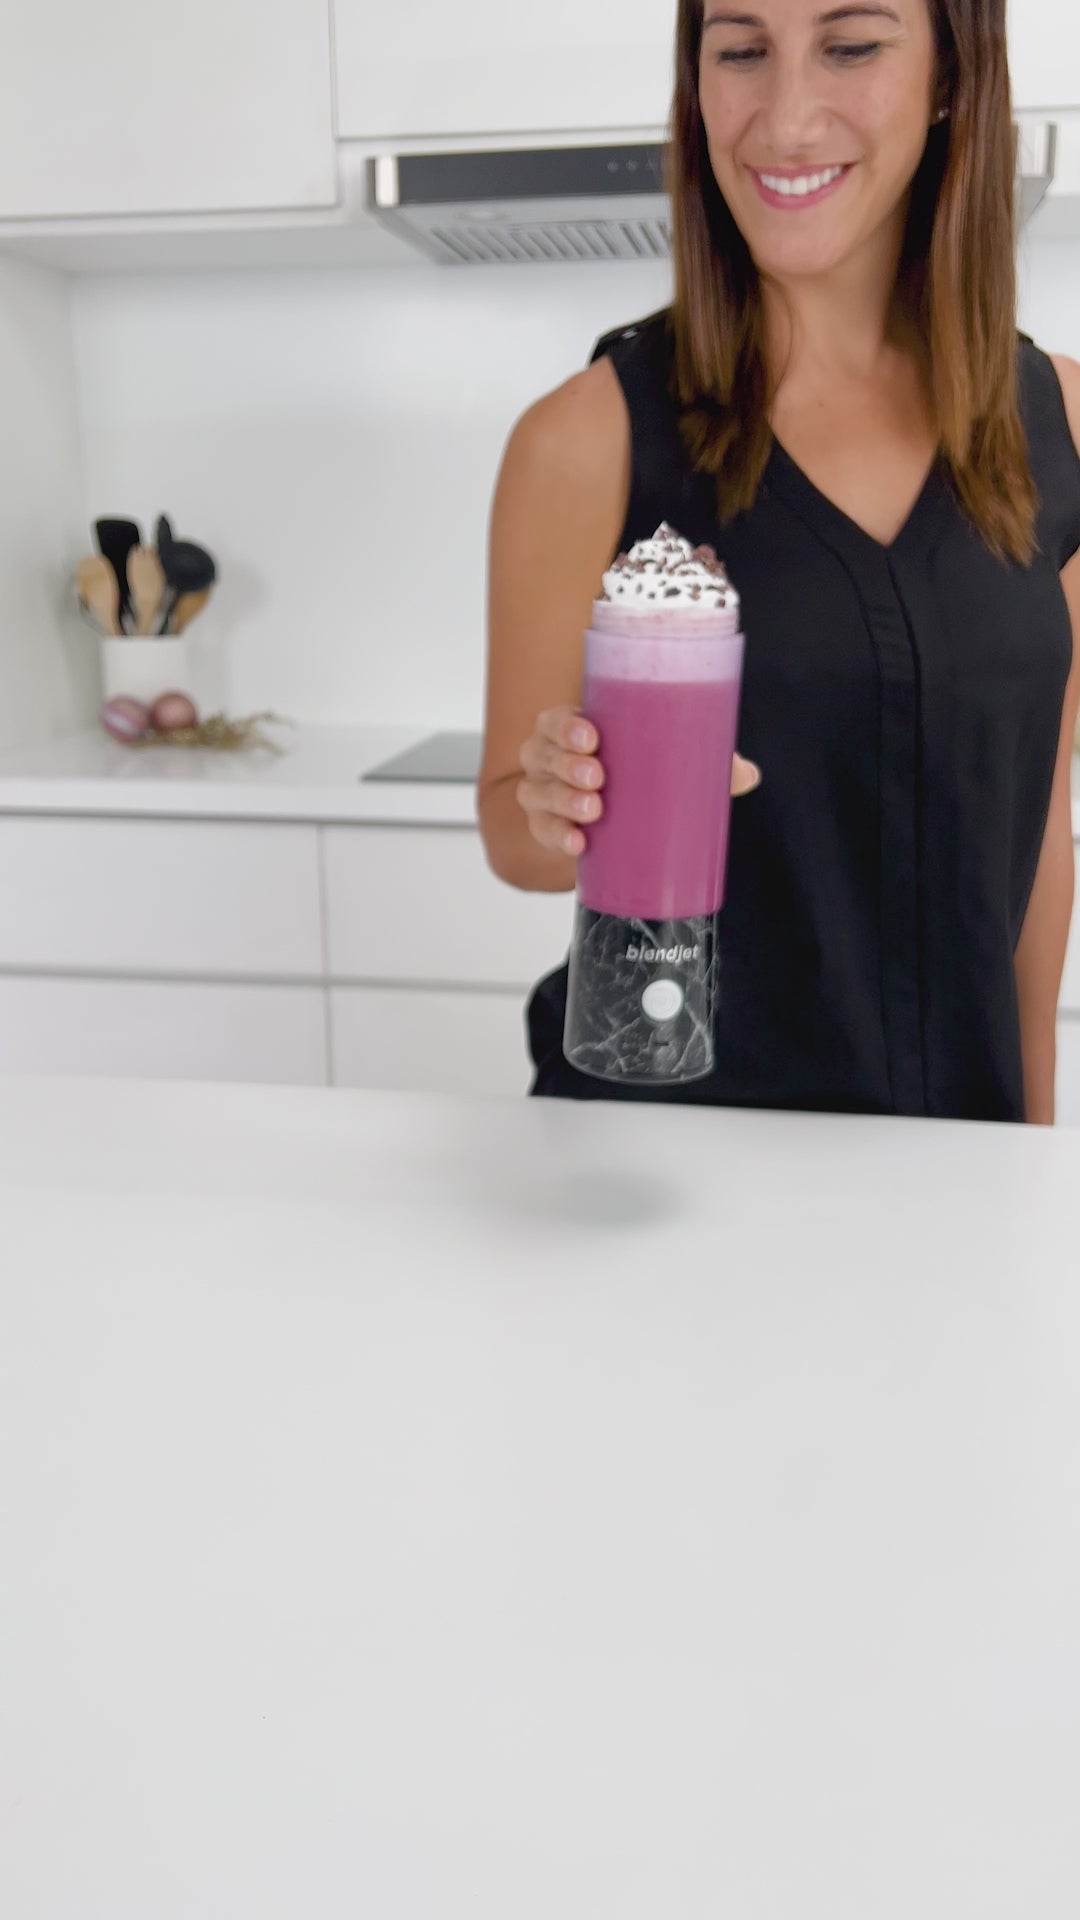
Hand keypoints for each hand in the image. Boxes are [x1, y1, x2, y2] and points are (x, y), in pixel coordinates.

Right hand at [516, 705, 760, 857]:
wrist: (608, 820)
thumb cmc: (635, 774)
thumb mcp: (664, 762)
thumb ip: (702, 760)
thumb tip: (748, 774)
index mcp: (573, 731)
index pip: (556, 720)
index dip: (566, 726)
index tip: (592, 737)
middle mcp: (549, 758)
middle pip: (541, 753)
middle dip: (567, 764)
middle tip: (599, 778)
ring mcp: (543, 793)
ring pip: (536, 792)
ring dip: (562, 800)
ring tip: (593, 810)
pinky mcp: (546, 827)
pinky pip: (541, 831)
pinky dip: (557, 836)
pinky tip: (578, 843)